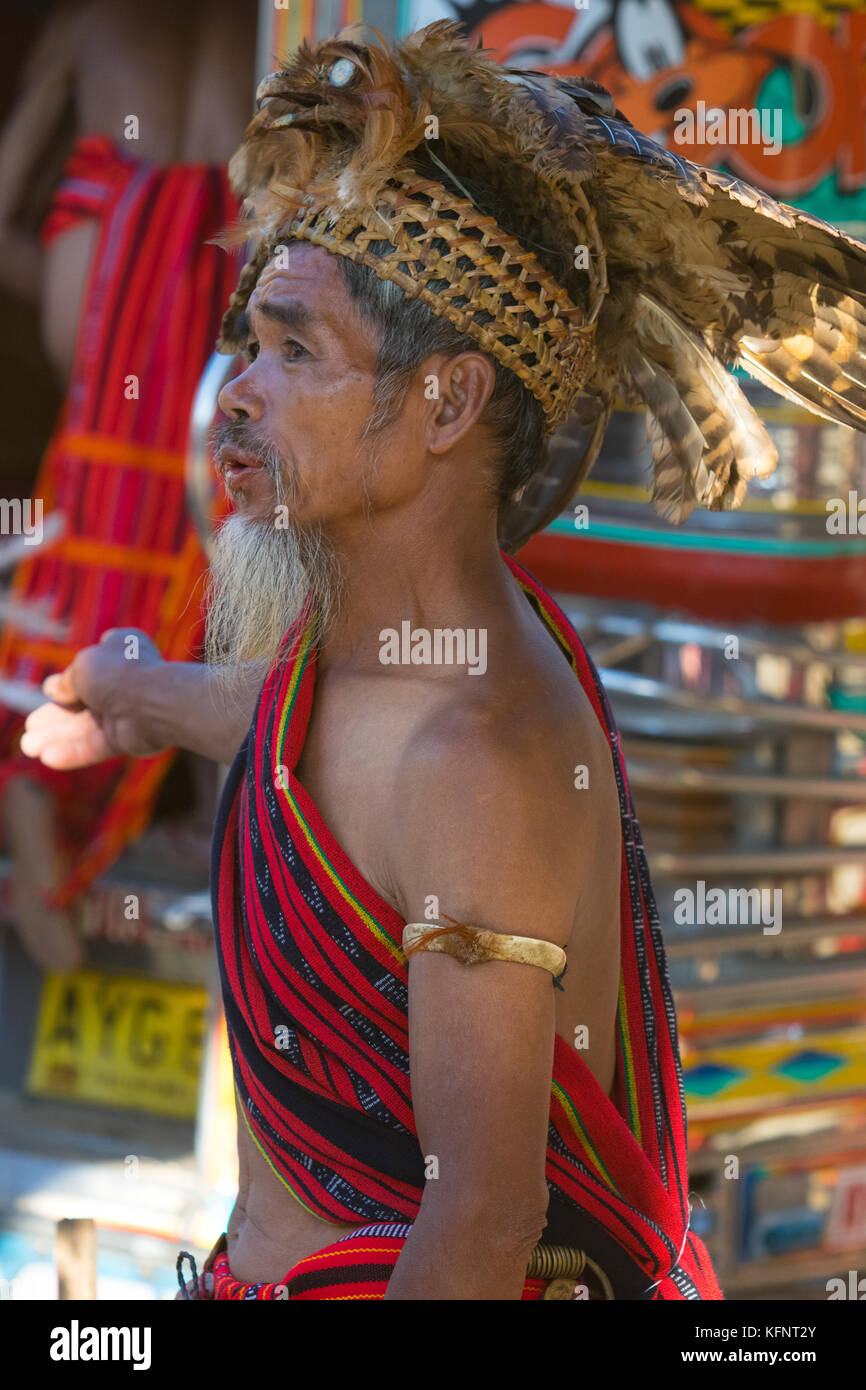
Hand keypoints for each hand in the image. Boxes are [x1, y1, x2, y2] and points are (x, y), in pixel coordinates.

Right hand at [20, 629, 168, 767]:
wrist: (155, 701)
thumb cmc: (119, 674)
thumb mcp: (82, 667)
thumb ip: (67, 680)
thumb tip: (54, 690)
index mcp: (119, 653)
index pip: (90, 666)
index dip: (68, 679)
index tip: (51, 689)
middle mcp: (124, 682)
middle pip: (82, 702)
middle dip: (54, 716)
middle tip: (32, 727)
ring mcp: (126, 711)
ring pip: (85, 727)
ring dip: (57, 737)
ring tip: (29, 747)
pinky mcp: (128, 737)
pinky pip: (97, 745)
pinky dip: (74, 752)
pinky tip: (49, 758)